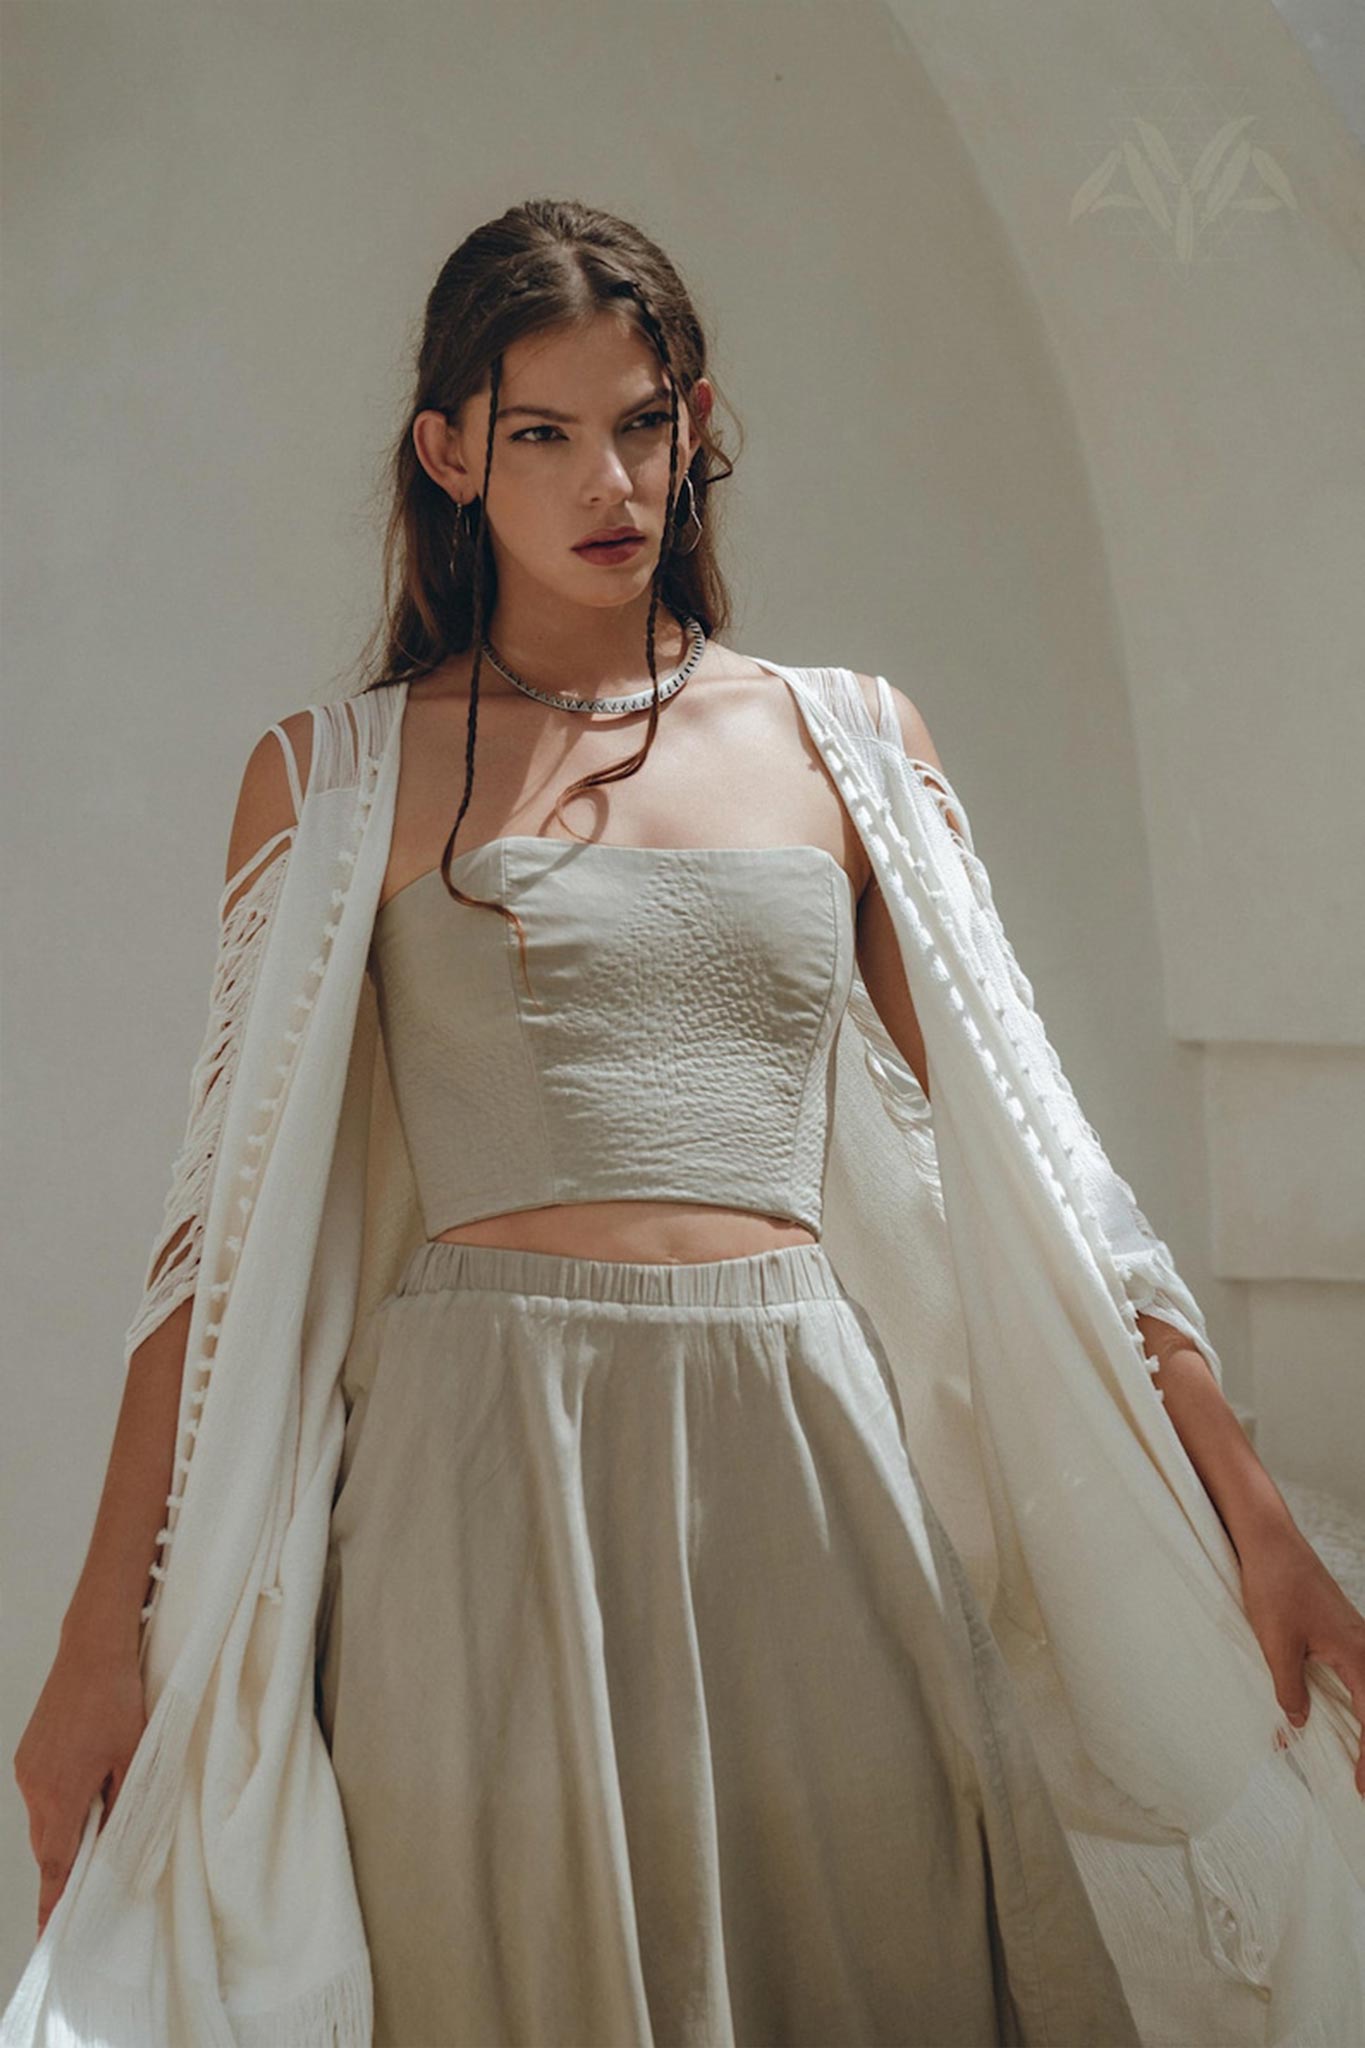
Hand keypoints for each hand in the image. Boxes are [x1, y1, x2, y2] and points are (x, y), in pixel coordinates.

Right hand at [12, 1637, 146, 1936]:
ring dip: (64, 1829)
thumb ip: (124, 1803)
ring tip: (94, 1822)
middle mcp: (35, 1786)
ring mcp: (26, 1769)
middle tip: (83, 1883)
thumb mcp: (133, 1756)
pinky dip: (58, 1803)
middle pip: (47, 1844)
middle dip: (64, 1864)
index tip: (47, 1932)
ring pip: (43, 1819)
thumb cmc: (118, 1699)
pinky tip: (82, 1788)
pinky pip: (39, 1794)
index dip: (52, 1900)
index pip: (54, 1863)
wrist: (91, 1650)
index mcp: (62, 1794)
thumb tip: (116, 1840)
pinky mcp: (27, 1754)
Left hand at [1236, 1521, 1364, 1794]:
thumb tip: (1299, 1721)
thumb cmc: (1274, 1586)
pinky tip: (1331, 1712)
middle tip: (1364, 1782)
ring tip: (1357, 1758)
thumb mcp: (1277, 1645)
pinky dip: (1350, 1700)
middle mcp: (1364, 1646)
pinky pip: (1354, 1674)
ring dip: (1363, 1725)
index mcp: (1357, 1654)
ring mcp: (1353, 1637)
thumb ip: (1290, 1688)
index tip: (1362, 1786)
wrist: (1269, 1540)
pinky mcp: (1338, 1630)